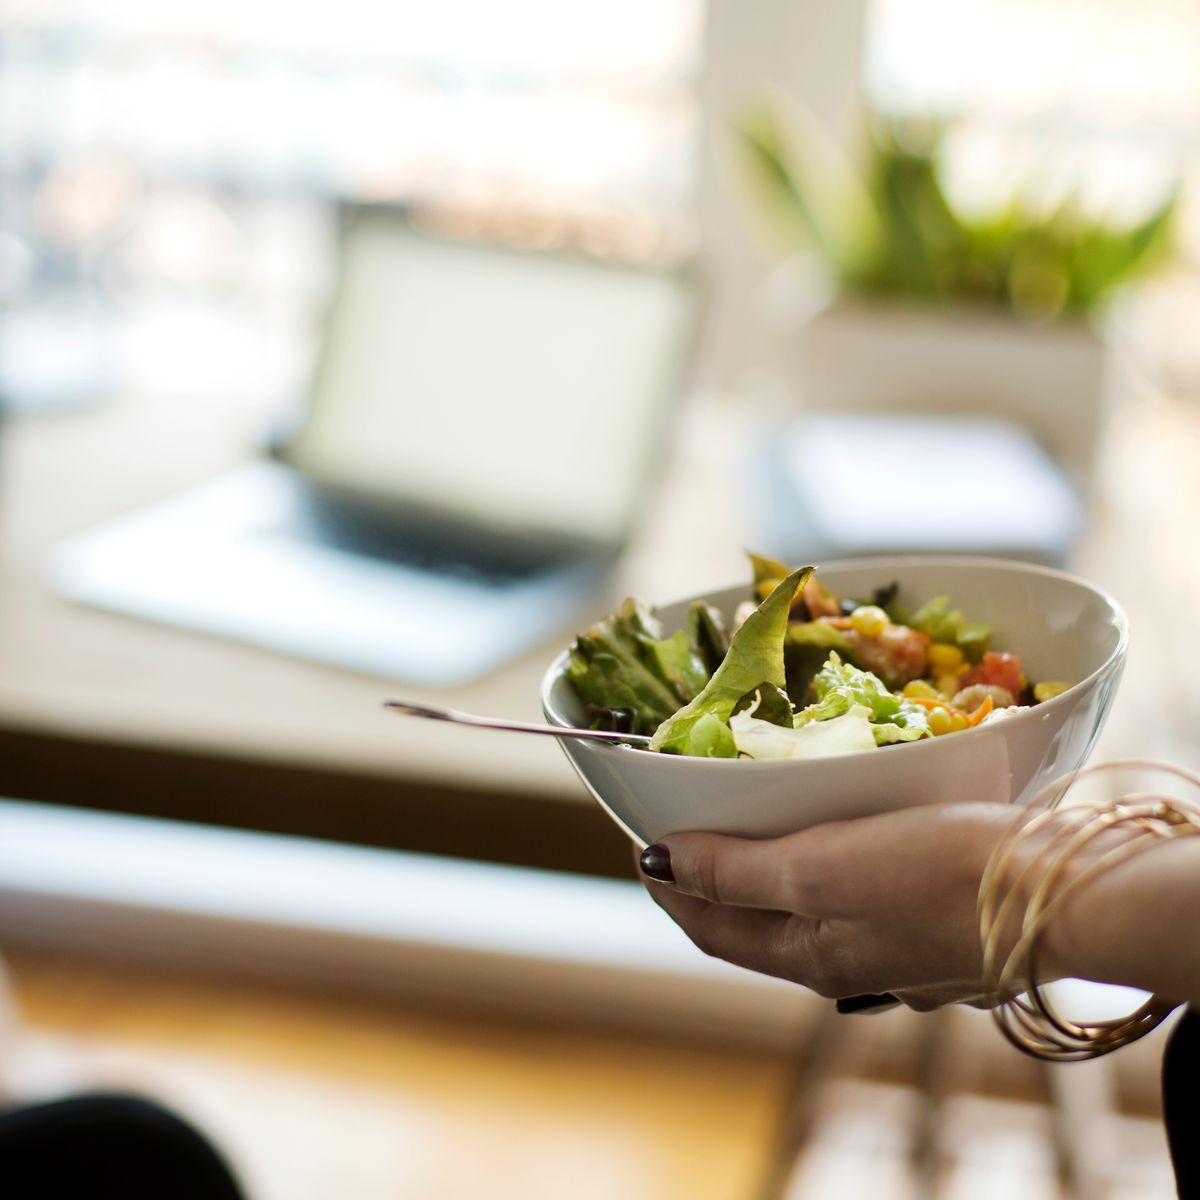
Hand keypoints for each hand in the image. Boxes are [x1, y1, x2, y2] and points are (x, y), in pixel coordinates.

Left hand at [638, 803, 1023, 1010]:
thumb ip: (736, 872)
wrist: (1060, 889)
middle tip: (694, 825)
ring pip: (812, 903)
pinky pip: (862, 888)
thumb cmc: (935, 878)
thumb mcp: (819, 871)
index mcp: (813, 957)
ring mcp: (897, 942)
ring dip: (776, 864)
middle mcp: (850, 959)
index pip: (713, 928)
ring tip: (759, 819)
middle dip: (719, 876)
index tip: (643, 843)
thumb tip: (659, 862)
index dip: (671, 887)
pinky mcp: (937, 913)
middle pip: (758, 919)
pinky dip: (833, 856)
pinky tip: (846, 829)